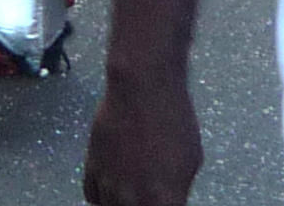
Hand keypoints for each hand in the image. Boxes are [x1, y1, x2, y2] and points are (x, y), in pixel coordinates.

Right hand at [83, 77, 202, 205]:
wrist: (141, 89)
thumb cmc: (172, 119)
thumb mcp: (191, 160)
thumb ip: (178, 188)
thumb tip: (172, 197)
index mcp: (163, 200)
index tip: (168, 202)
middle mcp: (133, 197)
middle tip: (149, 198)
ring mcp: (109, 181)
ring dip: (120, 205)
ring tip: (130, 197)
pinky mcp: (92, 163)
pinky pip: (92, 194)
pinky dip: (101, 196)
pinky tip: (111, 189)